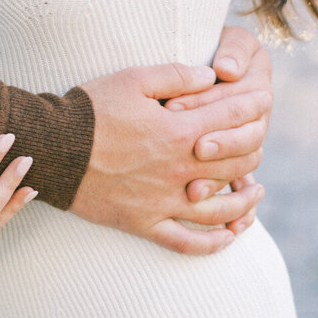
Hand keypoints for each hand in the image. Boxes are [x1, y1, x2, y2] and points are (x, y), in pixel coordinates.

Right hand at [71, 60, 269, 255]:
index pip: (232, 119)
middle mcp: (179, 170)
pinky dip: (215, 243)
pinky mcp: (145, 223)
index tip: (264, 99)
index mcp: (179, 132)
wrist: (53, 148)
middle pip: (235, 164)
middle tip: (260, 143)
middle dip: (254, 150)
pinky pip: (188, 243)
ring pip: (220, 209)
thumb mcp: (134, 78)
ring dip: (245, 201)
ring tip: (256, 193)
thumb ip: (178, 75)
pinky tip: (230, 237)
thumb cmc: (92, 109)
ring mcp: (164, 202)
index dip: (253, 107)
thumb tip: (213, 76)